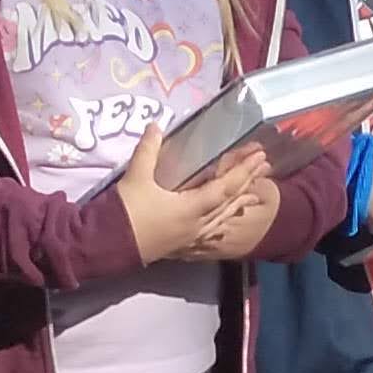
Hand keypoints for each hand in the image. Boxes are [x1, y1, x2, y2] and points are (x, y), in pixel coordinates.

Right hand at [117, 130, 269, 264]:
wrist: (107, 246)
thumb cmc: (126, 212)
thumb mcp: (136, 177)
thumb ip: (148, 150)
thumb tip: (156, 126)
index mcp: (191, 209)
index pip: (225, 188)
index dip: (243, 171)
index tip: (259, 157)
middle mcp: (196, 226)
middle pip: (229, 204)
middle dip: (248, 184)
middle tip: (265, 168)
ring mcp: (189, 238)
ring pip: (222, 220)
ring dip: (238, 204)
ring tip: (254, 195)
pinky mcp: (180, 246)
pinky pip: (210, 234)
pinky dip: (222, 224)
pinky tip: (224, 224)